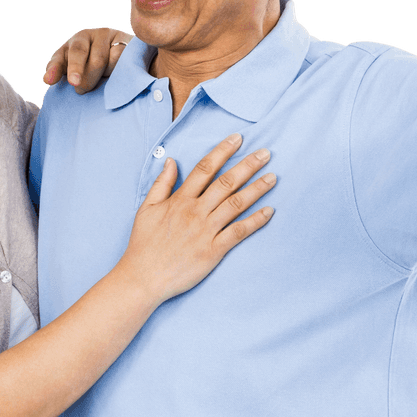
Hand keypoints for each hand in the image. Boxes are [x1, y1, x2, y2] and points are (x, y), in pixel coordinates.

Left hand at [42, 27, 131, 92]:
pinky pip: (117, 57)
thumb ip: (65, 76)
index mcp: (69, 47)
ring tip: (102, 85)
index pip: (59, 58)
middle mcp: (85, 36)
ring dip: (98, 76)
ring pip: (98, 59)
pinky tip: (119, 75)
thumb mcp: (79, 76)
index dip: (54, 69)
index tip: (49, 80)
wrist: (128, 64)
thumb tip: (47, 79)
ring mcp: (105, 35)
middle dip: (76, 70)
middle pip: (77, 53)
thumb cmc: (98, 76)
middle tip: (77, 85)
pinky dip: (116, 70)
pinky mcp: (124, 40)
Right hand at [116, 134, 275, 303]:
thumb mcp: (146, 209)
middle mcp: (195, 212)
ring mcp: (206, 231)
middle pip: (226, 182)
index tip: (238, 138)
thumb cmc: (143, 244)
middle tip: (266, 153)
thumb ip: (161, 184)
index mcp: (180, 200)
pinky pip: (238, 232)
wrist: (143, 277)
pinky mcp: (213, 251)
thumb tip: (172, 161)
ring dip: (257, 189)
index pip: (205, 168)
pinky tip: (269, 211)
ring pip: (236, 204)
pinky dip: (255, 221)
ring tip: (273, 177)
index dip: (223, 151)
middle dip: (247, 165)